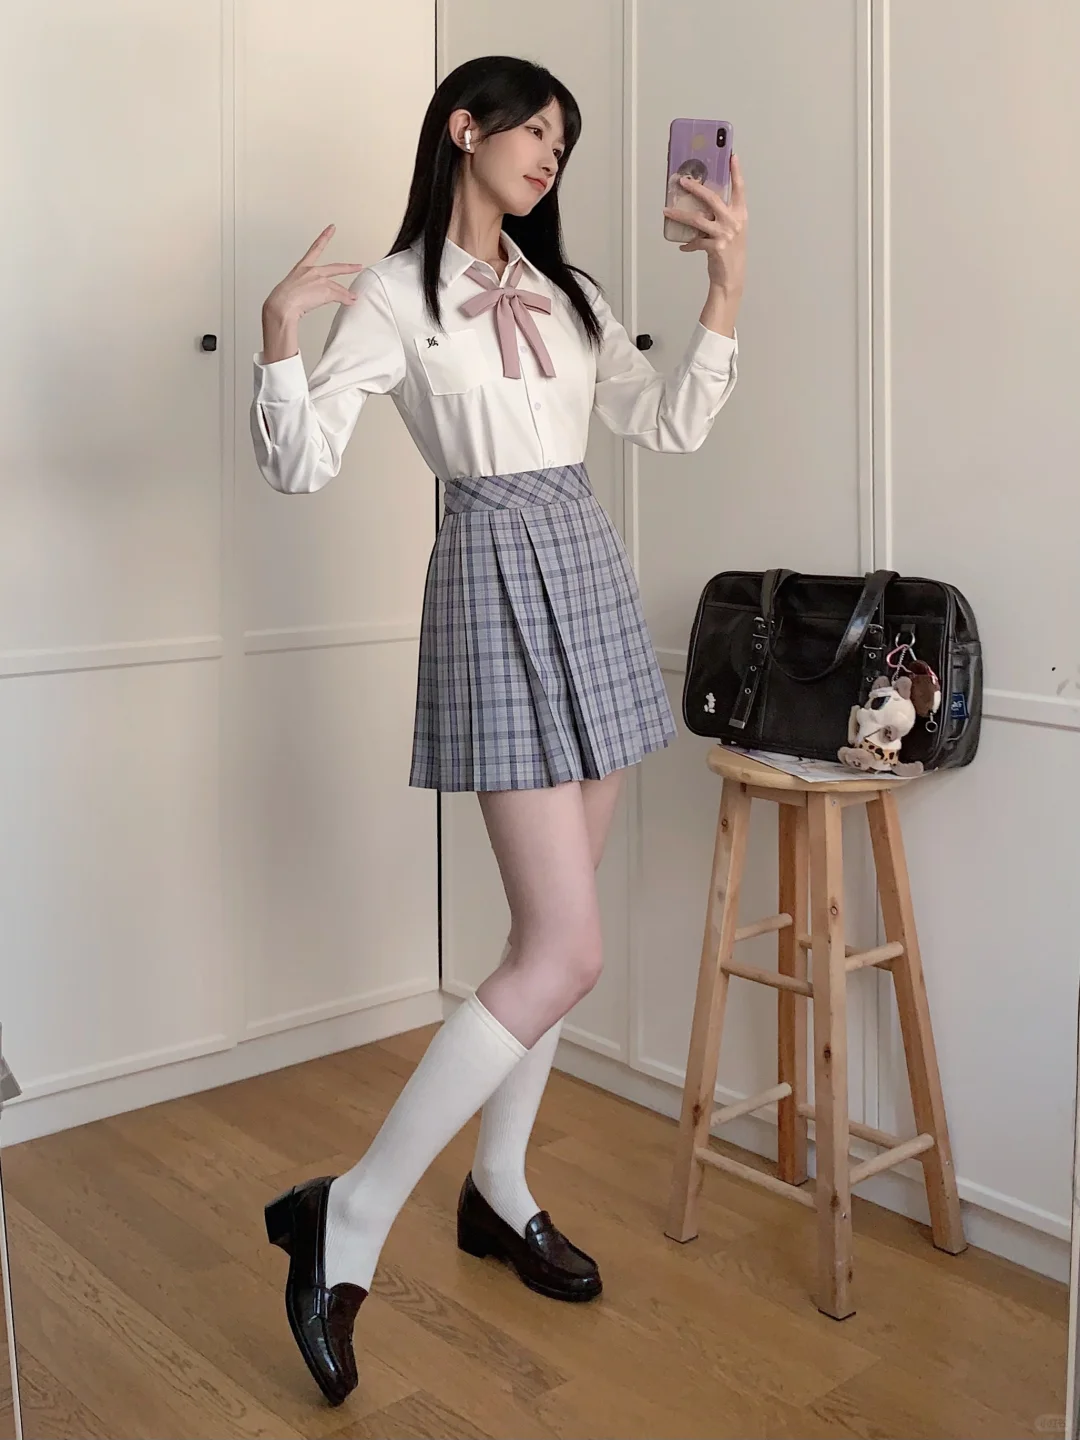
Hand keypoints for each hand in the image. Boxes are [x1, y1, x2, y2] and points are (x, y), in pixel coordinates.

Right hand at [262, 224, 365, 325]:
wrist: (282, 305)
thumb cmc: (282, 300)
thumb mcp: (290, 289)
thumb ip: (301, 289)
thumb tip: (307, 297)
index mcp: (302, 267)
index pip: (315, 248)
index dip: (324, 237)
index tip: (331, 228)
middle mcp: (312, 271)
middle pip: (335, 268)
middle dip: (348, 268)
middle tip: (358, 266)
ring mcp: (320, 280)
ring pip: (338, 287)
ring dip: (346, 294)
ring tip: (352, 298)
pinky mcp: (326, 290)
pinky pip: (340, 296)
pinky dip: (346, 300)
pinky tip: (350, 302)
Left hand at [663, 153, 746, 296]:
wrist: (732, 276)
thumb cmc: (731, 251)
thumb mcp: (732, 229)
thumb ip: (721, 215)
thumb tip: (701, 202)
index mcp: (740, 214)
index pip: (739, 188)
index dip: (736, 172)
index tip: (732, 156)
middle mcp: (734, 221)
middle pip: (712, 198)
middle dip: (695, 188)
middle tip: (683, 181)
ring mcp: (725, 234)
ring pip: (697, 219)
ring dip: (679, 214)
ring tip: (667, 211)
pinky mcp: (715, 247)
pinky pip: (696, 241)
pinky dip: (688, 243)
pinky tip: (682, 246)